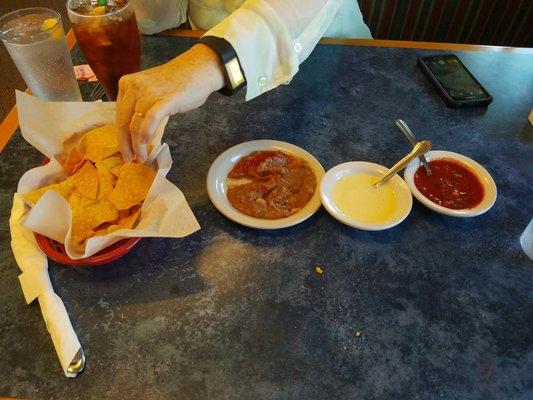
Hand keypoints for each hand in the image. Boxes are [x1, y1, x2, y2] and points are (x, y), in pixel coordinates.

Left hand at [116, 43, 224, 160]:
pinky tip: (146, 149)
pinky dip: (145, 139)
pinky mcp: (163, 101)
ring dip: (137, 146)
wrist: (198, 70)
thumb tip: (134, 131)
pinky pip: (149, 122)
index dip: (120, 136)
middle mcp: (133, 87)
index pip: (118, 115)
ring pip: (135, 126)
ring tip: (141, 158)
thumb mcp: (150, 90)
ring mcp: (148, 94)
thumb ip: (139, 105)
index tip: (125, 150)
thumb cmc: (176, 82)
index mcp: (127, 84)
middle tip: (130, 160)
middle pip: (123, 122)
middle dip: (125, 145)